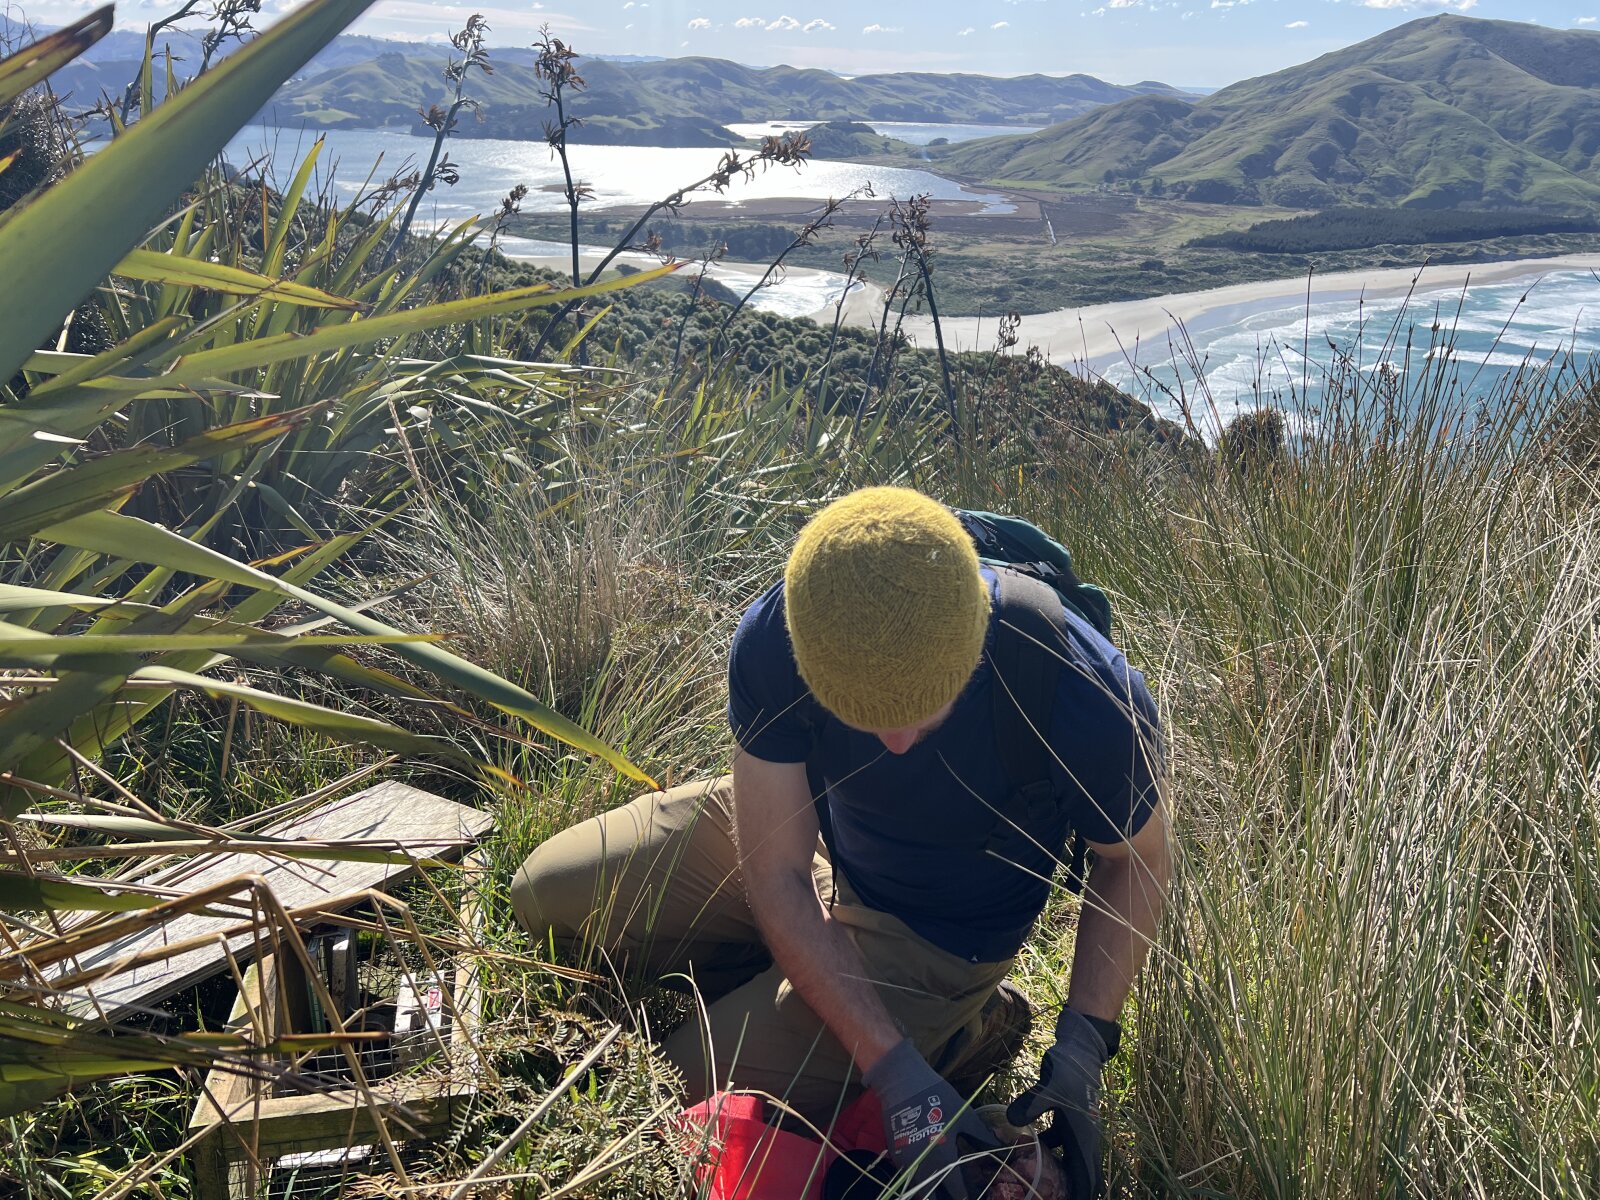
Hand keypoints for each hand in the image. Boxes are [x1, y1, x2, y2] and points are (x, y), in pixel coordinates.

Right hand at [863, 1038, 998, 1199]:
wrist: (903, 1083)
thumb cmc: (937, 1098)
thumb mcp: (964, 1116)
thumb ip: (981, 1136)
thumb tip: (1001, 1146)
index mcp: (943, 1159)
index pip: (958, 1191)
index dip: (967, 1195)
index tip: (975, 1195)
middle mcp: (924, 1166)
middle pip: (934, 1197)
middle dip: (945, 1197)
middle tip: (956, 1192)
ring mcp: (907, 1163)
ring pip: (920, 1190)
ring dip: (932, 1191)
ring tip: (943, 1186)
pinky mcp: (897, 1156)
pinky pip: (910, 1177)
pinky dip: (920, 1180)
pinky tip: (929, 1173)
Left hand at [1006, 1007, 1112, 1198]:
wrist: (1079, 1048)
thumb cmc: (1070, 1069)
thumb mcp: (1049, 1088)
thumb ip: (1031, 1106)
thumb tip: (1011, 1120)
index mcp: (1084, 1134)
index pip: (1086, 1173)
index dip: (1082, 1191)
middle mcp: (1083, 1135)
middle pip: (1079, 1170)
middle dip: (1071, 1188)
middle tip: (1053, 1198)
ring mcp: (1076, 1126)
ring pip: (1068, 1157)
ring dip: (1059, 1172)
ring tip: (1043, 1186)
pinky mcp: (1067, 1117)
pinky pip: (1057, 1142)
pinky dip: (1047, 1151)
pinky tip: (1029, 1154)